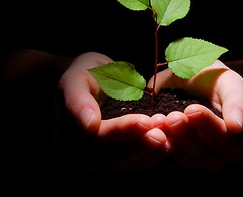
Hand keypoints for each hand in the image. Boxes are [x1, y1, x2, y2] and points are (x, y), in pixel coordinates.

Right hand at [58, 52, 168, 170]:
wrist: (88, 83)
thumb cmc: (82, 76)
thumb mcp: (75, 79)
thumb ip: (78, 100)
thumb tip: (89, 125)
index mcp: (68, 137)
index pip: (98, 138)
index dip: (122, 130)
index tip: (146, 120)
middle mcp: (82, 156)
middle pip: (113, 158)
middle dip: (140, 146)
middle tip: (163, 133)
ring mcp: (100, 162)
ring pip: (127, 165)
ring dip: (150, 155)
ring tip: (171, 141)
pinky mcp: (117, 161)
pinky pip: (136, 165)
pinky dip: (155, 162)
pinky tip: (173, 156)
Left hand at [148, 60, 242, 170]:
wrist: (195, 83)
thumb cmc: (217, 82)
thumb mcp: (230, 83)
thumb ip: (237, 102)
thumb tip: (237, 127)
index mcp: (238, 141)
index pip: (226, 140)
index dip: (209, 126)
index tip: (192, 109)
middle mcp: (218, 156)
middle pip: (204, 155)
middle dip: (186, 135)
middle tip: (172, 116)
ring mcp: (195, 159)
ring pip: (183, 158)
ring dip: (169, 140)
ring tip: (158, 119)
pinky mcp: (175, 157)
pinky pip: (165, 157)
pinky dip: (156, 143)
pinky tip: (150, 126)